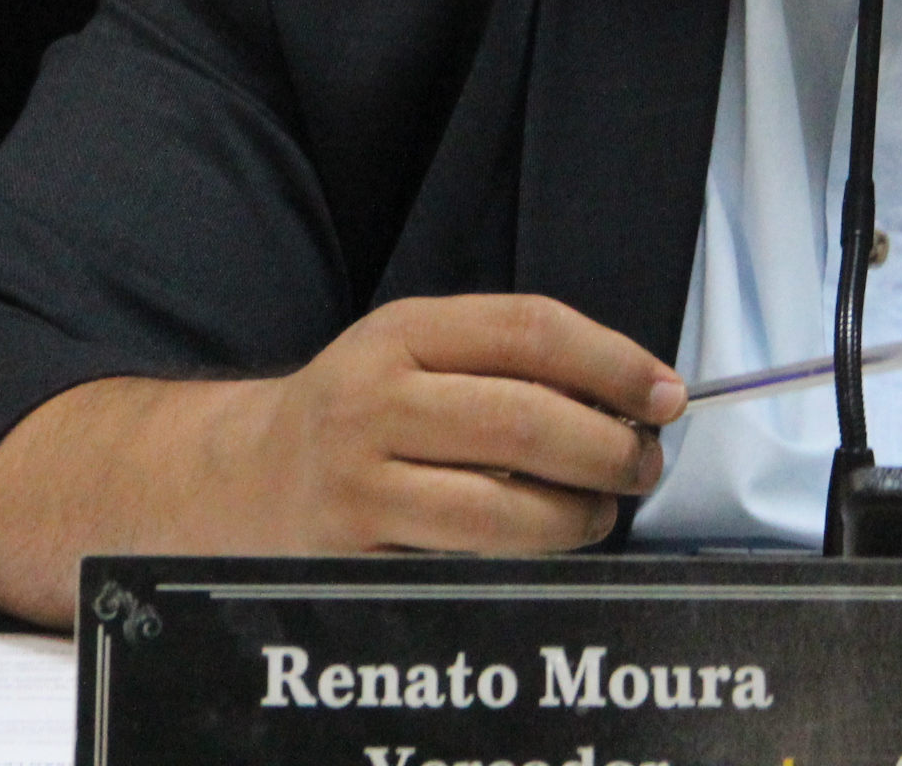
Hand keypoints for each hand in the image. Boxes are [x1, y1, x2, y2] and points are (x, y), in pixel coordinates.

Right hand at [0, 294, 684, 623]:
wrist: (236, 482)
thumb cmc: (360, 414)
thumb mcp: (413, 353)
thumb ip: (509, 361)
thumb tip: (639, 396)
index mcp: (399, 334)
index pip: (529, 330)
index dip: (613, 362)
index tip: (666, 395)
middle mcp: (371, 402)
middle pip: (526, 422)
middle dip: (609, 449)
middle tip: (641, 464)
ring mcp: (357, 488)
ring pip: (504, 512)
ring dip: (577, 518)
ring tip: (597, 513)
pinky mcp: (353, 563)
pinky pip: (466, 571)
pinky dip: (524, 566)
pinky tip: (541, 553)